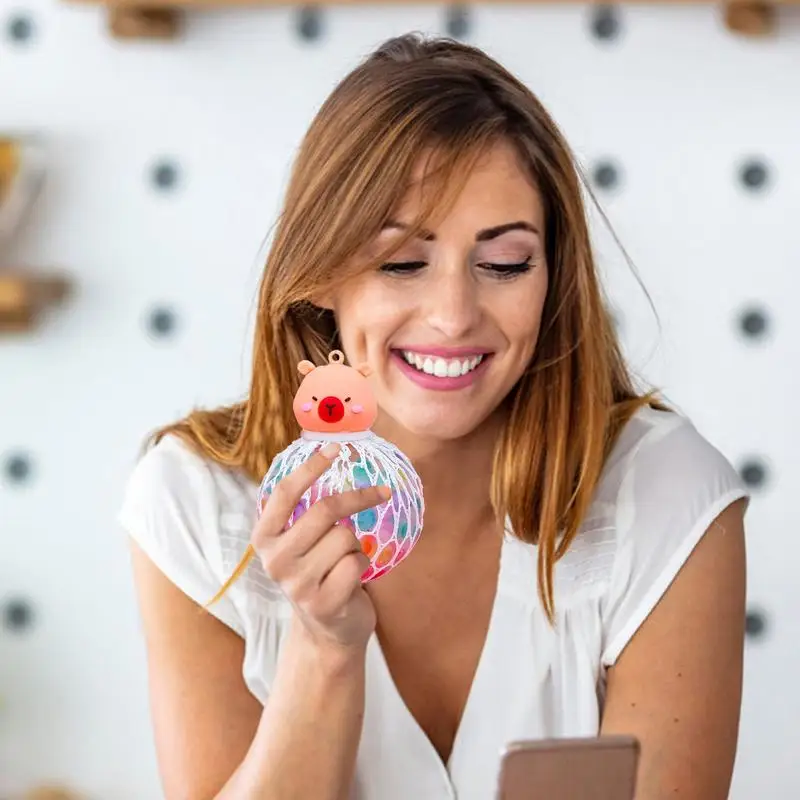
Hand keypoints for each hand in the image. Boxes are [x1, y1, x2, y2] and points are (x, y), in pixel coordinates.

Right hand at [252, 442, 387, 655]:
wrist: (327, 631)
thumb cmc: (319, 572)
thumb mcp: (302, 542)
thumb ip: (307, 510)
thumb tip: (331, 450)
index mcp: (264, 538)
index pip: (284, 493)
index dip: (310, 468)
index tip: (336, 447)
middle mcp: (274, 560)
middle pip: (324, 510)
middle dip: (359, 498)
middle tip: (382, 492)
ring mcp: (296, 584)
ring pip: (345, 537)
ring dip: (356, 545)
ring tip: (345, 561)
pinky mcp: (322, 603)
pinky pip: (357, 563)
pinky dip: (363, 566)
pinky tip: (351, 580)